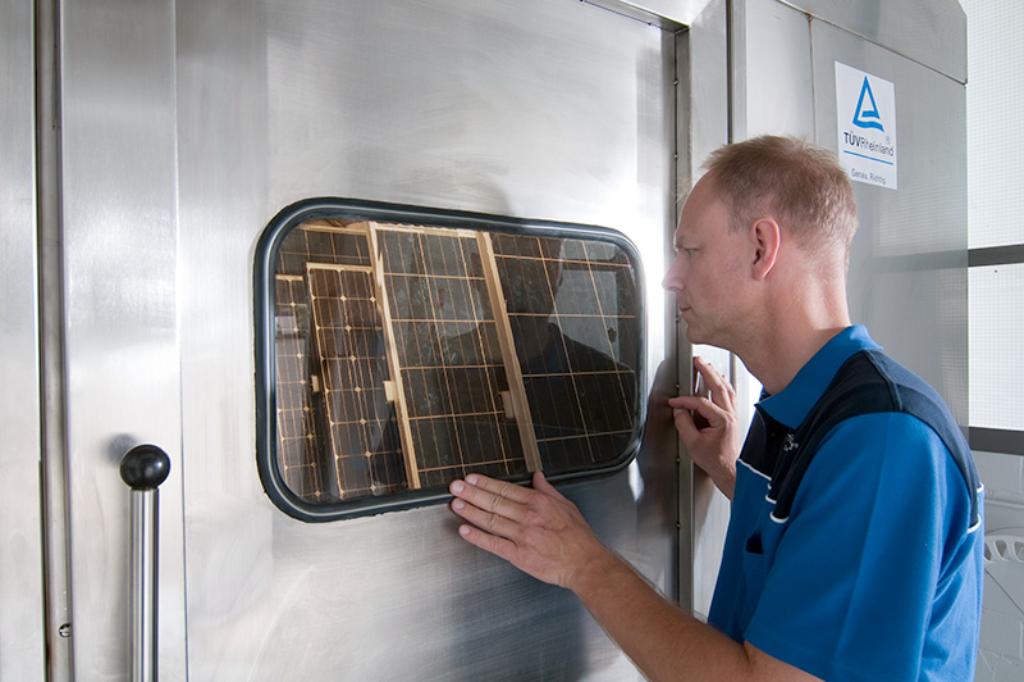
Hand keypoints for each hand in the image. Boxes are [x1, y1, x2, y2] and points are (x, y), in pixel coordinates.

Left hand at [449, 471, 610, 590]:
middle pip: (494, 502)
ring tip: (455, 504)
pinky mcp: (519, 555)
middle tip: (455, 487)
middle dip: (472, 493)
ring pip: (491, 520)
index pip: (506, 489)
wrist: (585, 563)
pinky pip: (494, 544)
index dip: (485, 483)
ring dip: (471, 512)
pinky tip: (464, 530)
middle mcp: (528, 517)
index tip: (471, 479)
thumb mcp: (566, 505)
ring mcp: (522, 536)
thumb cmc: (578, 537)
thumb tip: (537, 476)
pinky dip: (477, 537)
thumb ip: (548, 490)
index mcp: (539, 502)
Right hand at [667, 356, 741, 497]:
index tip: (675, 402)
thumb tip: (679, 411)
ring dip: (716, 376)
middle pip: (718, 386)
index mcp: (722, 419)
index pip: (700, 402)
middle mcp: (730, 415)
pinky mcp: (733, 418)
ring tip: (708, 366)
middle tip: (697, 361)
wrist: (729, 470)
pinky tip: (720, 382)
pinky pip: (730, 396)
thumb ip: (684, 424)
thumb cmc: (716, 460)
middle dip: (707, 371)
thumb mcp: (693, 443)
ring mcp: (733, 415)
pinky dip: (724, 386)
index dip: (685, 400)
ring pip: (727, 389)